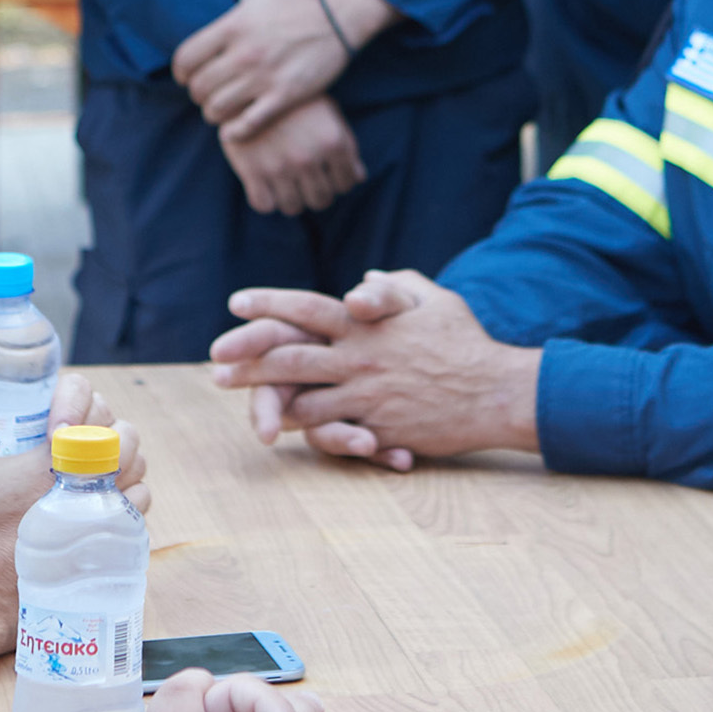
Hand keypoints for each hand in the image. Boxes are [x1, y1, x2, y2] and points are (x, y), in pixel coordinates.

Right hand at [0, 338, 148, 621]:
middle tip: (73, 439)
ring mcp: (100, 521)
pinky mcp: (106, 550)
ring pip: (138, 473)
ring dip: (120, 463)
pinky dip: (125, 500)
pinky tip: (97, 501)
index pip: (92, 405)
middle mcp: (85, 487)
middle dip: (103, 428)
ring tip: (89, 468)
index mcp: (52, 459)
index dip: (79, 399)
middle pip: (124, 435)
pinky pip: (136, 513)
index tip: (55, 417)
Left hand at [173, 0, 392, 137]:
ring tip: (222, 107)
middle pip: (198, 88)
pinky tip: (236, 126)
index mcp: (231, 25)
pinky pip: (247, 125)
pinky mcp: (285, 96)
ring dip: (214, 112)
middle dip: (198, 93)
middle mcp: (244, 53)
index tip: (187, 75)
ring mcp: (265, 77)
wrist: (340, 15)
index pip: (184, 60)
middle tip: (207, 91)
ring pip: (217, 109)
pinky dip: (236, 131)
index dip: (180, 72)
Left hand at [207, 269, 535, 465]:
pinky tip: (281, 428)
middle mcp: (361, 358)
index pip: (308, 309)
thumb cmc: (466, 343)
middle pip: (291, 358)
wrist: (496, 394)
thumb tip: (365, 279)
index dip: (269, 304)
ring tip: (239, 399)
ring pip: (303, 400)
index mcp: (369, 324)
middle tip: (216, 363)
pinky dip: (304, 430)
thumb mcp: (435, 300)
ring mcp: (368, 396)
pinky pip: (332, 432)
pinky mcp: (378, 428)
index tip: (235, 304)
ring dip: (266, 400)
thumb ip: (396, 286)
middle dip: (248, 360)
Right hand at [215, 94, 364, 217]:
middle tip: (307, 182)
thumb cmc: (294, 99)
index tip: (329, 176)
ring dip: (292, 199)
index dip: (339, 182)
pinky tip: (267, 185)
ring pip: (293, 207)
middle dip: (317, 193)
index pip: (346, 184)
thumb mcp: (327, 112)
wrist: (248, 84)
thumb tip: (358, 177)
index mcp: (332, 141)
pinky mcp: (252, 171)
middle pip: (321, 200)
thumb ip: (346, 144)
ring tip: (287, 185)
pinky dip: (266, 200)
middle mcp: (308, 158)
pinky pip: (263, 205)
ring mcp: (280, 167)